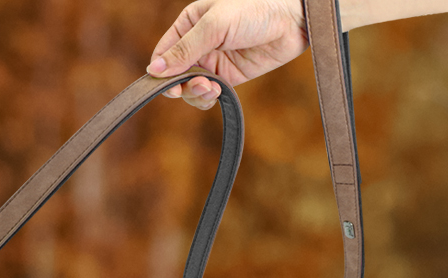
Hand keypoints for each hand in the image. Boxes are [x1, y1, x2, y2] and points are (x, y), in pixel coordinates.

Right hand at [148, 0, 308, 108]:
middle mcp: (198, 44)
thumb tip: (154, 70)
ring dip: (196, 93)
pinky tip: (218, 93)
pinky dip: (209, 98)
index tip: (169, 85)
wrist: (293, 20)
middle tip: (198, 86)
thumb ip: (185, 49)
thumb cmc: (254, 10)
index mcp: (188, 24)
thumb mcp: (215, 26)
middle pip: (175, 74)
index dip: (161, 72)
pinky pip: (210, 93)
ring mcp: (213, 61)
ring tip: (212, 89)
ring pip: (191, 87)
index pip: (163, 53)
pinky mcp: (229, 76)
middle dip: (182, 85)